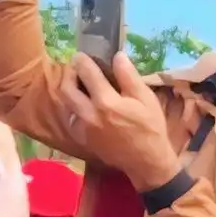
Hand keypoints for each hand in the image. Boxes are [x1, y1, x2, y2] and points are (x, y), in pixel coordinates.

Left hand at [55, 49, 177, 191]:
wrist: (146, 161)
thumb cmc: (150, 127)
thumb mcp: (146, 98)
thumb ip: (129, 76)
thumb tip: (117, 55)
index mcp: (106, 101)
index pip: (86, 72)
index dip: (82, 60)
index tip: (81, 55)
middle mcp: (89, 114)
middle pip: (66, 88)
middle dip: (69, 74)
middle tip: (76, 68)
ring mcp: (83, 128)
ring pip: (65, 104)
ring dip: (69, 91)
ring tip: (78, 85)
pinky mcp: (83, 139)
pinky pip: (71, 119)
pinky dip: (73, 108)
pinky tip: (82, 106)